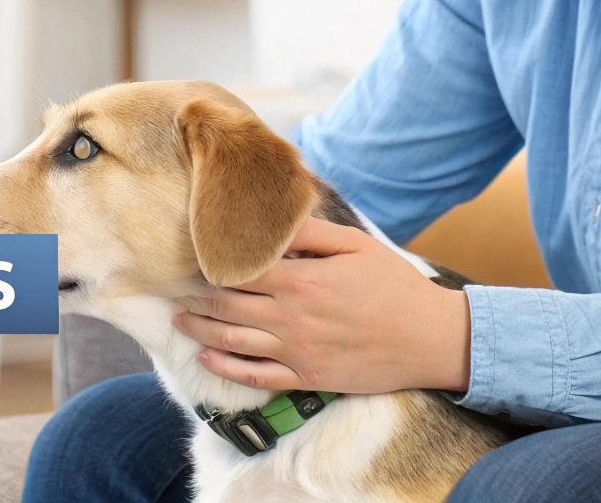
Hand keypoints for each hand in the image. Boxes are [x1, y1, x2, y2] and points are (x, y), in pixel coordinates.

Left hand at [171, 216, 470, 394]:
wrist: (429, 339)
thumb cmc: (394, 286)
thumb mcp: (356, 246)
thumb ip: (309, 234)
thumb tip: (271, 222)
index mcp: (301, 279)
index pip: (238, 270)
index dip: (208, 264)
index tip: (188, 257)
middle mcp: (291, 317)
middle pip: (226, 306)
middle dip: (195, 298)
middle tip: (172, 290)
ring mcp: (296, 351)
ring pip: (232, 342)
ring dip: (200, 332)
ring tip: (179, 322)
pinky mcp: (307, 378)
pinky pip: (256, 377)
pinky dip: (226, 369)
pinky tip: (206, 360)